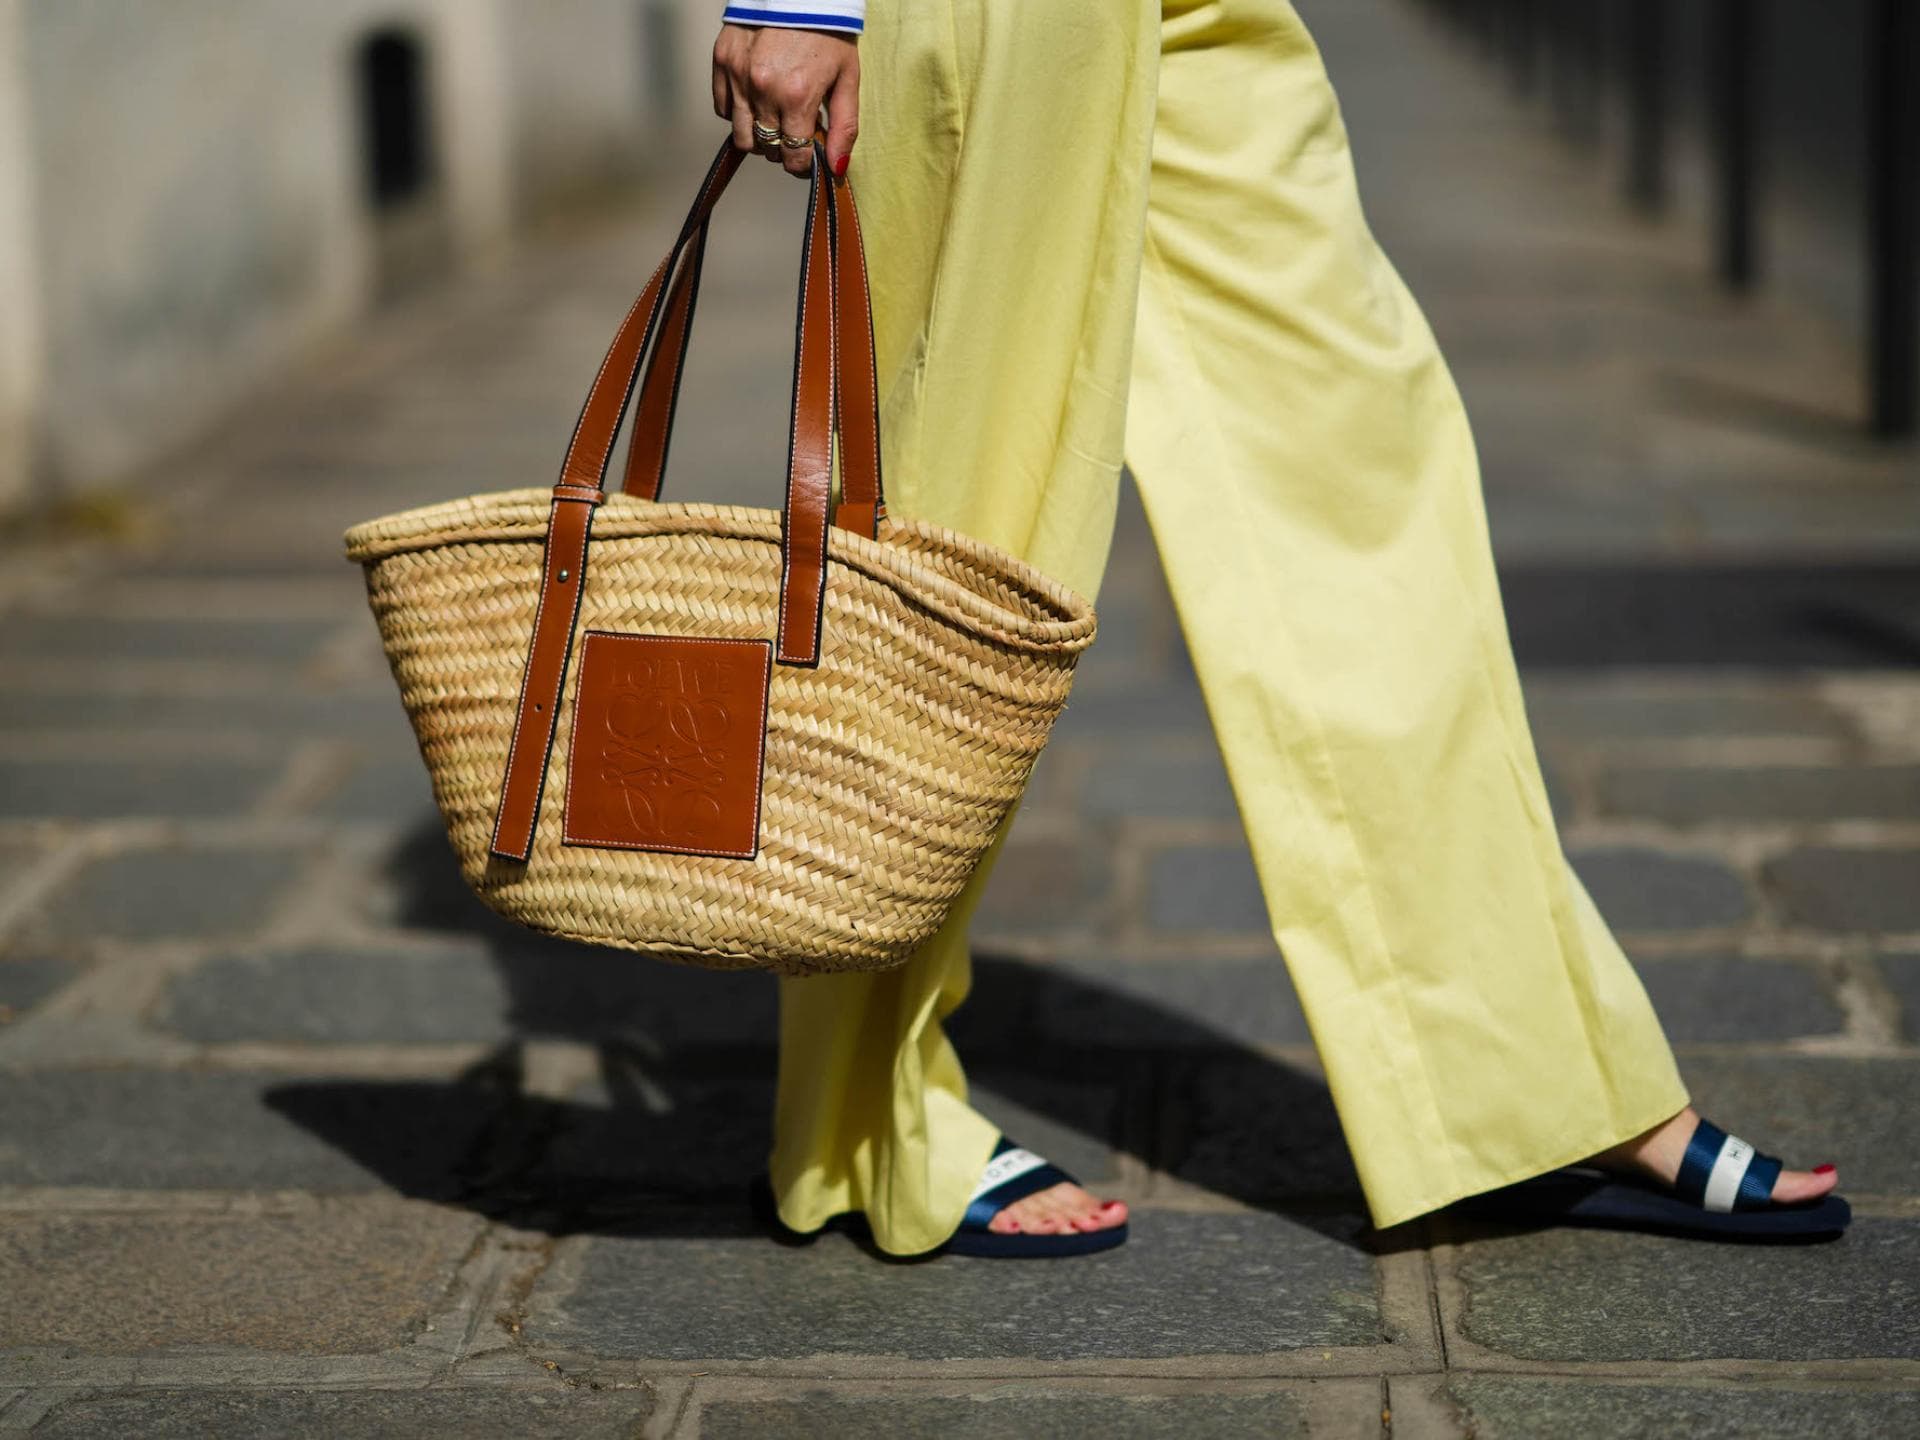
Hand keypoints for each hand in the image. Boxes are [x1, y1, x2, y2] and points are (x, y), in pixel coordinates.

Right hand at [713, 24, 859, 177]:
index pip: (793, 157)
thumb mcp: (848, 78)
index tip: (807, 154)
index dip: (802, 162)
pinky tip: (756, 98)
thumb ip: (845, 127)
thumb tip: (836, 168)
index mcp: (797, 97)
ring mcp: (738, 76)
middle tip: (794, 129)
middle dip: (783, 147)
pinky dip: (739, 112)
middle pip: (767, 149)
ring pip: (741, 136)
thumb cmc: (828, 32)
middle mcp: (763, 90)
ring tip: (774, 117)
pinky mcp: (722, 62)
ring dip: (759, 136)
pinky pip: (723, 109)